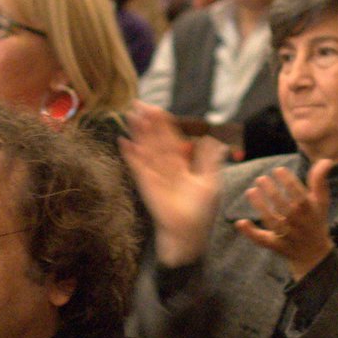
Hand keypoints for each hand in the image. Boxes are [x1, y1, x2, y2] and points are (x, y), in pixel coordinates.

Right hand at [120, 104, 225, 267]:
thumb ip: (210, 160)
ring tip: (131, 115)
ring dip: (138, 133)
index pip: (171, 139)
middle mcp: (166, 167)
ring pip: (146, 149)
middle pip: (155, 140)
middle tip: (139, 104)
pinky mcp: (146, 185)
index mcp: (181, 164)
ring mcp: (154, 175)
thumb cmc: (201, 211)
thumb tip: (214, 140)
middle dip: (148, 123)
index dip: (164, 125)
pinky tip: (123, 141)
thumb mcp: (210, 181)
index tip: (157, 109)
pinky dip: (130, 155)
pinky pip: (137, 167)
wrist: (189, 233)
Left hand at [234, 159, 334, 280]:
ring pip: (272, 222)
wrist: (313, 254)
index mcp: (310, 212)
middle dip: (272, 192)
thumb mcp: (321, 202)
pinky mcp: (275, 246)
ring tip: (251, 191)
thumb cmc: (315, 220)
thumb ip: (319, 181)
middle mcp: (299, 224)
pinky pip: (262, 241)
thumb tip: (326, 160)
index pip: (299, 195)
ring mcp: (287, 236)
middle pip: (284, 208)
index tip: (278, 170)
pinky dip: (251, 233)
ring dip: (260, 206)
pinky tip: (240, 222)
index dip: (288, 182)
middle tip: (261, 178)